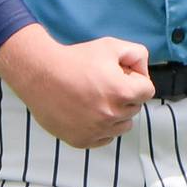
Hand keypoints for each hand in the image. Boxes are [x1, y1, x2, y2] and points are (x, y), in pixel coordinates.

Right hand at [0, 25, 155, 147]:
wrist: (39, 75)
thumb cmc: (73, 60)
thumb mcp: (110, 46)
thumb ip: (137, 54)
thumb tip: (143, 70)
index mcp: (122, 92)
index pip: (147, 91)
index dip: (135, 80)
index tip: (120, 76)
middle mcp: (111, 114)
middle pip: (134, 108)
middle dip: (125, 96)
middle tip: (103, 85)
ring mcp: (97, 130)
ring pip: (122, 126)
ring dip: (115, 114)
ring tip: (95, 99)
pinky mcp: (82, 140)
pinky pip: (105, 138)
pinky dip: (101, 128)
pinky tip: (88, 112)